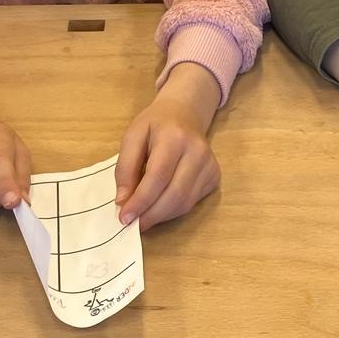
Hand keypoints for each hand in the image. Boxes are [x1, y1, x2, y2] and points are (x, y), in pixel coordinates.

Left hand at [114, 63, 220, 230]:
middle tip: (132, 224)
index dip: (141, 200)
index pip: (158, 176)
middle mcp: (198, 152)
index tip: (124, 217)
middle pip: (174, 194)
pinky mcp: (215, 176)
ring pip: (184, 203)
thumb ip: (125, 168)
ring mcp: (210, 165)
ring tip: (142, 219)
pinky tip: (159, 207)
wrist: (185, 113)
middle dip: (151, 215)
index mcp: (174, 137)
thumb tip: (123, 200)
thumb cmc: (155, 125)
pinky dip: (172, 211)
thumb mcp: (132, 136)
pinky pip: (191, 202)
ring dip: (160, 216)